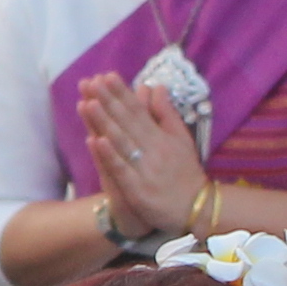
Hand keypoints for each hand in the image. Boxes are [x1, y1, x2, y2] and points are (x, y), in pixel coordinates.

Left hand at [76, 71, 210, 242]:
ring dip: (105, 122)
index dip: (122, 93)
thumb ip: (166, 113)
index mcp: (161, 136)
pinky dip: (109, 156)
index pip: (138, 111)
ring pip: (122, 142)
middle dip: (109, 101)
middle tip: (92, 82)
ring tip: (89, 103)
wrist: (196, 209)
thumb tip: (156, 86)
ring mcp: (145, 169)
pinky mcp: (138, 189)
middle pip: (128, 122)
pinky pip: (122, 170)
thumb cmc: (185, 173)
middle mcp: (153, 149)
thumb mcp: (182, 139)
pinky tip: (95, 141)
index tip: (107, 76)